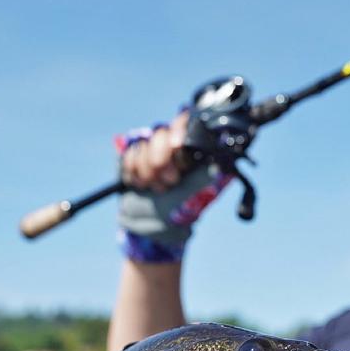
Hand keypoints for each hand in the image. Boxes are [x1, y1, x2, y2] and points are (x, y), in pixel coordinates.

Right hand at [116, 111, 230, 261]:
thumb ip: (201, 182)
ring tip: (156, 188)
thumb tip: (220, 166)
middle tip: (169, 181)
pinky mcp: (134, 158)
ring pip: (144, 143)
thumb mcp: (189, 201)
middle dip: (160, 158)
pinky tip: (141, 185)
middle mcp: (173, 148)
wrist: (146, 228)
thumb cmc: (174, 215)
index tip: (177, 146)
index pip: (187, 122)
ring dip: (147, 170)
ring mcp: (152, 151)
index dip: (180, 128)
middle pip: (162, 131)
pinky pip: (130, 154)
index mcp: (192, 153)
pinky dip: (133, 172)